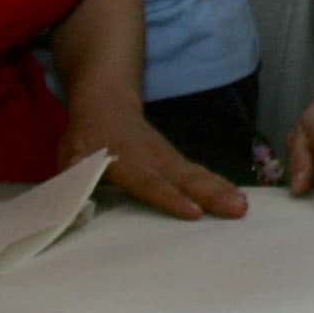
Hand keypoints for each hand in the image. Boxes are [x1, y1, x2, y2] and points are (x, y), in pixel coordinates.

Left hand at [60, 102, 247, 221]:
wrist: (107, 100)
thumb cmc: (87, 137)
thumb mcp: (70, 157)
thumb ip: (72, 181)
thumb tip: (72, 211)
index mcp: (125, 160)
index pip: (149, 181)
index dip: (170, 197)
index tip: (194, 212)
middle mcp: (153, 158)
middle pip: (184, 178)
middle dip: (211, 194)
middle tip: (238, 209)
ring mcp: (168, 157)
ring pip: (197, 174)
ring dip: (221, 190)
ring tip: (243, 206)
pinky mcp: (176, 160)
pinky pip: (199, 173)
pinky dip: (220, 184)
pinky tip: (237, 196)